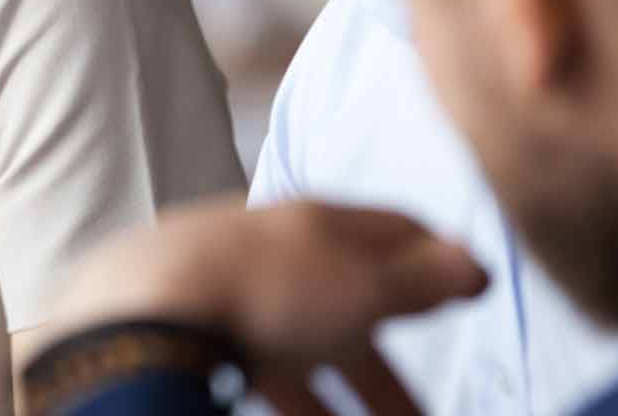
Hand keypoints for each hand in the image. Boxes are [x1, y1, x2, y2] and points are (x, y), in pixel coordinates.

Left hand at [50, 200, 486, 410]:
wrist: (142, 312)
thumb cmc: (267, 293)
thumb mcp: (364, 287)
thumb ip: (422, 278)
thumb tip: (475, 263)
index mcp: (319, 221)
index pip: (393, 227)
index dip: (434, 258)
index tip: (463, 290)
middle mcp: (273, 246)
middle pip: (349, 302)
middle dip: (388, 364)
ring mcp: (229, 284)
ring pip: (301, 345)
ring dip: (340, 395)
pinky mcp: (191, 328)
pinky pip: (257, 370)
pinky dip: (292, 397)